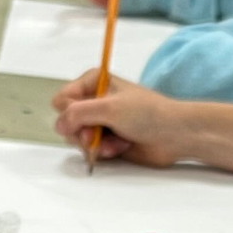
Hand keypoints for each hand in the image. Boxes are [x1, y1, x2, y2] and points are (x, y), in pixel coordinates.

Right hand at [52, 73, 184, 167]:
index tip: (86, 120)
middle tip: (98, 135)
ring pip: (78, 138)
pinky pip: (92, 149)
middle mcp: (95, 100)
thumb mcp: (109, 107)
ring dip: (95, 144)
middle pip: (67, 121)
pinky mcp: (108, 140)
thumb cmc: (146, 113)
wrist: (174, 135)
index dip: (70, 113)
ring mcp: (101, 121)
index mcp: (93, 82)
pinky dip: (105, 151)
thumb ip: (79, 113)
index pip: (62, 99)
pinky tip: (121, 148)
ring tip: (116, 143)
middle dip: (83, 132)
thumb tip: (58, 126)